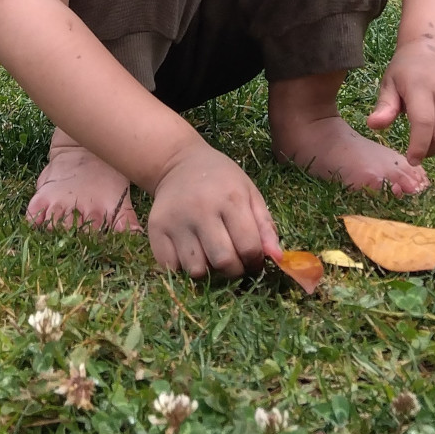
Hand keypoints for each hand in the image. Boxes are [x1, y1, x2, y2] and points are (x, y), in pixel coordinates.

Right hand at [146, 143, 281, 278]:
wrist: (178, 163)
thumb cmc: (220, 179)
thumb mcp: (249, 192)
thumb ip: (265, 225)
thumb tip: (279, 259)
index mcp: (231, 198)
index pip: (249, 247)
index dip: (255, 261)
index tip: (252, 260)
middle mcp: (202, 209)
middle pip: (223, 262)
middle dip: (234, 270)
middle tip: (233, 262)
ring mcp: (176, 220)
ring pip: (197, 269)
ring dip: (208, 270)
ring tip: (210, 254)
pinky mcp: (156, 229)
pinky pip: (171, 267)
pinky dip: (182, 267)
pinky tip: (189, 252)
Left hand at [366, 40, 434, 163]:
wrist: (433, 52)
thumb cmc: (407, 72)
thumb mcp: (389, 84)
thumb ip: (384, 106)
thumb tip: (373, 125)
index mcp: (422, 85)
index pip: (424, 123)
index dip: (418, 147)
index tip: (412, 159)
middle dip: (429, 150)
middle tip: (420, 147)